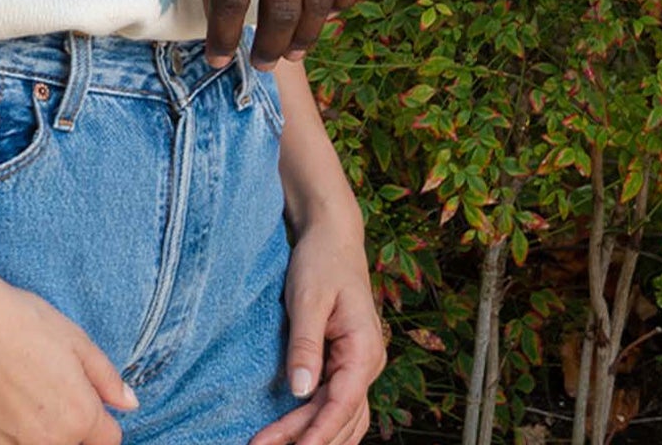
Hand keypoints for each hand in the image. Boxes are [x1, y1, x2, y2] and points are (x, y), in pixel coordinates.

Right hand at [0, 264, 138, 444]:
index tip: (77, 400)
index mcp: (80, 417)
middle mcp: (51, 442)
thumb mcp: (74, 337)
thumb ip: (106, 377)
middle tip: (40, 394)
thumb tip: (129, 404)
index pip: (108, 440)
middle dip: (66, 428)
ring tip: (16, 401)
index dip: (96, 419)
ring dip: (35, 436)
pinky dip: (2, 439)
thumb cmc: (18, 319)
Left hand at [249, 217, 386, 444]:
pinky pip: (335, 403)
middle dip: (304, 438)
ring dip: (310, 435)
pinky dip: (316, 422)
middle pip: (340, 417)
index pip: (344, 404)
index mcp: (365, 351)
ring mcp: (358, 367)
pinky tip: (293, 433)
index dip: (319, 432)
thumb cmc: (321, 262)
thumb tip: (300, 391)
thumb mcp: (308, 298)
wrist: (332, 238)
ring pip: (341, 416)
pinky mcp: (344, 363)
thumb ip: (305, 344)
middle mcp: (368, 365)